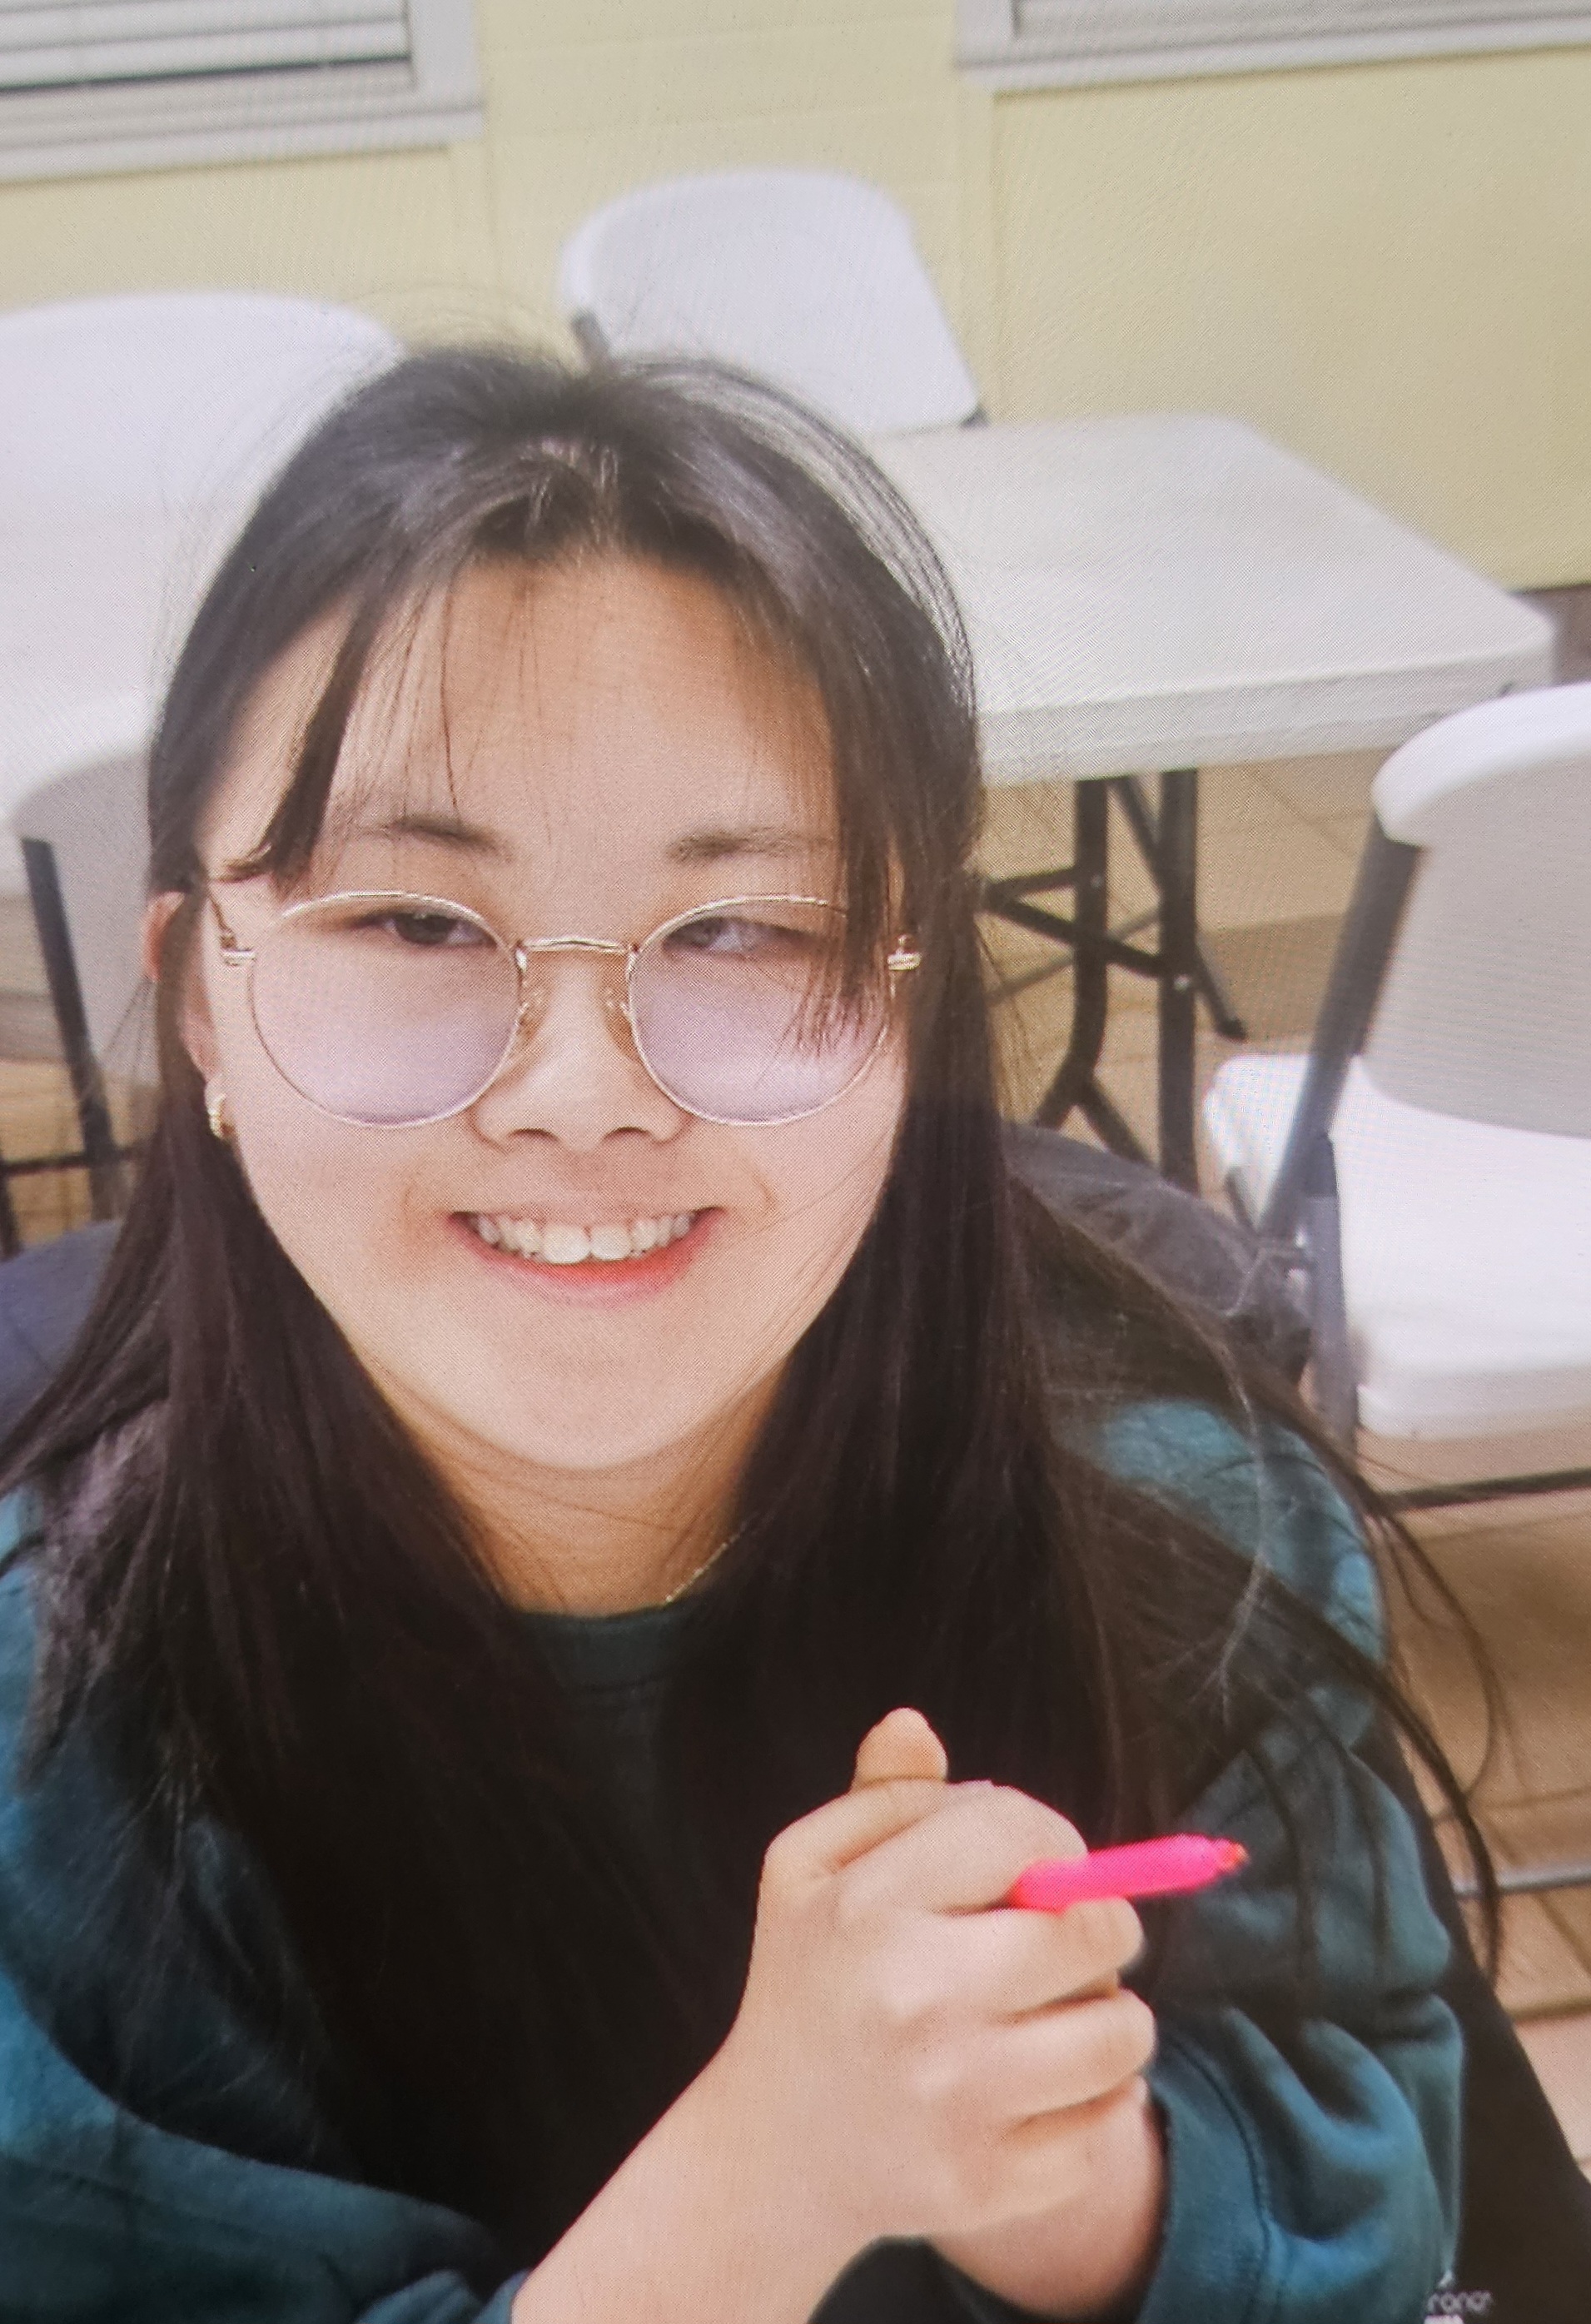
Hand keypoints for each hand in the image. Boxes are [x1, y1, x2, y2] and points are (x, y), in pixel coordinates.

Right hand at [703, 1709, 1156, 2262]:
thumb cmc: (811, 1980)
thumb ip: (879, 1795)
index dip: (1052, 1838)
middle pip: (1093, 1931)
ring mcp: (955, 2103)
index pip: (1021, 1832)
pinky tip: (1044, 2087)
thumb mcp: (812, 1869)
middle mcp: (915, 2002)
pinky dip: (1097, 2100)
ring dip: (1113, 2015)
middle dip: (1100, 1924)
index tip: (1039, 1866)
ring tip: (1063, 2013)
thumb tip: (914, 1722)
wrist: (772, 2153)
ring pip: (1123, 2033)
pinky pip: (1108, 2122)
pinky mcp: (987, 2184)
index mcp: (869, 1908)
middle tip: (1066, 1941)